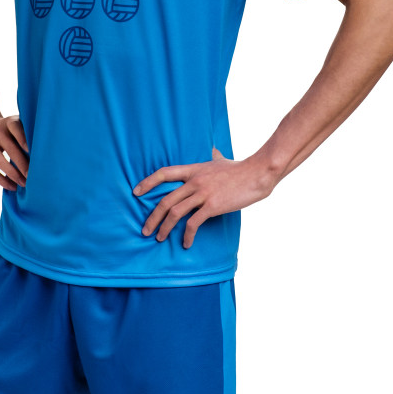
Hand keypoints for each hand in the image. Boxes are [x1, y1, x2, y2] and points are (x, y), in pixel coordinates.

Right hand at [0, 114, 28, 191]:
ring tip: (24, 184)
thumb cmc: (8, 130)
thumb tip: (46, 151)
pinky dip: (2, 180)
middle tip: (32, 176)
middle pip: (10, 149)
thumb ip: (27, 133)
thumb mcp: (15, 125)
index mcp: (9, 123)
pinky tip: (12, 186)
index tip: (32, 151)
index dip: (24, 139)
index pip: (16, 128)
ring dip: (13, 175)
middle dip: (22, 164)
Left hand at [134, 148, 276, 248]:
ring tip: (159, 238)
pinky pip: (194, 223)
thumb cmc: (239, 168)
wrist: (256, 173)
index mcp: (193, 170)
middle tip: (145, 230)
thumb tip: (212, 150)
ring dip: (164, 228)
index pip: (164, 173)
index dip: (148, 182)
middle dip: (152, 217)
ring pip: (175, 212)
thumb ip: (213, 156)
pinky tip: (186, 243)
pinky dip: (187, 235)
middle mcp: (194, 181)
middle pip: (165, 200)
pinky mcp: (213, 206)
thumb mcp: (221, 159)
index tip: (136, 192)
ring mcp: (203, 194)